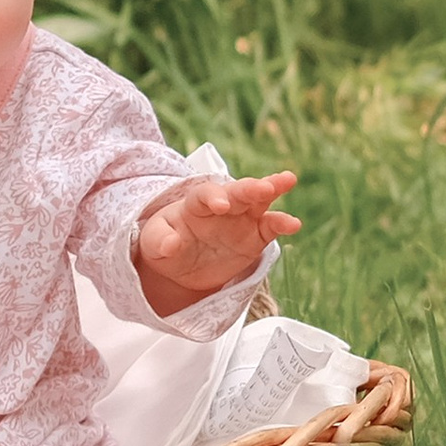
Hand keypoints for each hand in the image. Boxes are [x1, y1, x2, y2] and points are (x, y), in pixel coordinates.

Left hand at [135, 170, 298, 315]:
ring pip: (260, 201)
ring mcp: (241, 219)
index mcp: (196, 203)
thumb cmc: (165, 244)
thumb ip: (160, 241)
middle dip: (251, 187)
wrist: (181, 266)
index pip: (205, 194)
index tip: (220, 205)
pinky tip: (294, 224)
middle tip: (265, 186)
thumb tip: (170, 244)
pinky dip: (283, 224)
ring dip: (273, 189)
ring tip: (288, 180)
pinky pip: (270, 228)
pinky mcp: (254, 237)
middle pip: (238, 191)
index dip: (213, 197)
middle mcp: (223, 205)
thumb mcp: (152, 243)